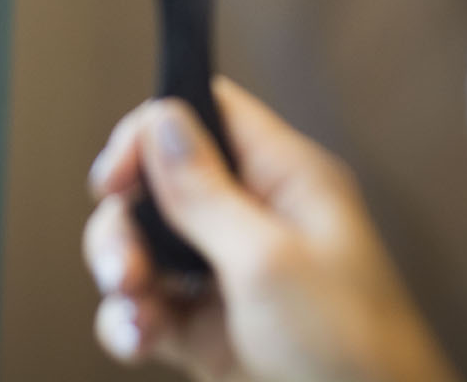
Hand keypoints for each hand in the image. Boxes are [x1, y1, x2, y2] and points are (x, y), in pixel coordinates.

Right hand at [84, 78, 459, 381]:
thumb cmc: (351, 351)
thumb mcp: (269, 263)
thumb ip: (206, 192)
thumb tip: (163, 119)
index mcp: (285, 179)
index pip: (208, 115)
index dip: (153, 131)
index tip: (116, 176)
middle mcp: (256, 218)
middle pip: (163, 183)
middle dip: (127, 219)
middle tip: (122, 265)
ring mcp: (231, 277)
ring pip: (148, 247)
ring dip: (123, 272)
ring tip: (133, 308)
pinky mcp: (212, 332)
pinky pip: (152, 306)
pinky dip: (131, 320)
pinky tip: (137, 339)